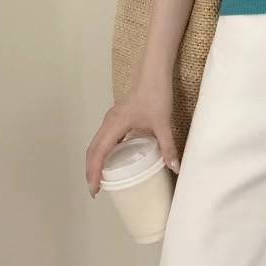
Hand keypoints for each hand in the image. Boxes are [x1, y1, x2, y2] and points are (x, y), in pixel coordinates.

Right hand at [85, 75, 178, 196]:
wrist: (153, 75)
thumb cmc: (156, 96)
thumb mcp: (163, 124)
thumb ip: (168, 147)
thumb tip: (175, 168)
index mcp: (115, 125)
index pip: (99, 153)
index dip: (94, 173)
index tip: (95, 190)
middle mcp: (108, 123)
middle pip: (92, 150)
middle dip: (90, 171)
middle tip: (95, 191)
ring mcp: (110, 121)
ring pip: (95, 145)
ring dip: (94, 163)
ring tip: (100, 181)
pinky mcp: (115, 120)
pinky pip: (103, 140)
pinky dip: (102, 154)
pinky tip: (111, 163)